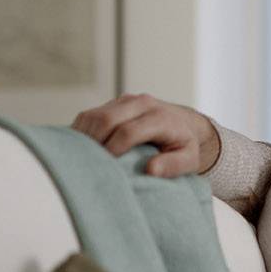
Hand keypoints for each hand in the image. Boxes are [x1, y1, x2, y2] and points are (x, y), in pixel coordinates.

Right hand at [70, 93, 219, 176]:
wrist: (183, 122)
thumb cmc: (184, 145)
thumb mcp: (190, 159)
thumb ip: (174, 165)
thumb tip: (151, 170)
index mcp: (160, 117)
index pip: (128, 131)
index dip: (113, 149)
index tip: (106, 168)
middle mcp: (141, 104)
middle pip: (107, 119)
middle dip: (94, 143)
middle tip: (88, 165)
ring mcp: (125, 101)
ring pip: (94, 115)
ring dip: (84, 137)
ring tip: (81, 159)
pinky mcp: (113, 103)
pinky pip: (89, 115)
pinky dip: (81, 131)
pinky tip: (80, 149)